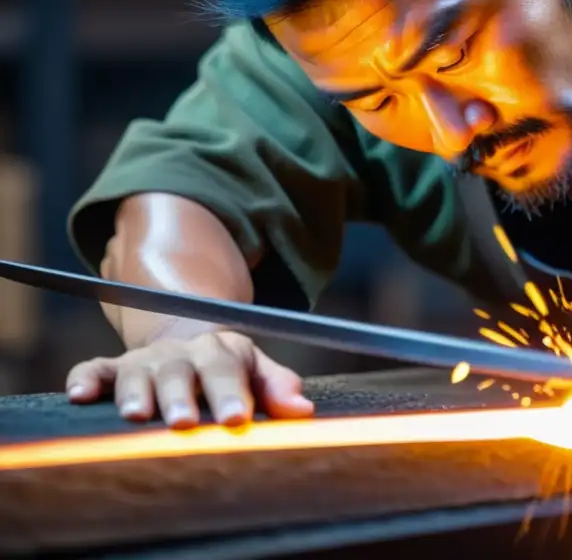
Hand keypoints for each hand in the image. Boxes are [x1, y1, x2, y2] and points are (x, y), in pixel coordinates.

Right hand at [65, 331, 314, 427]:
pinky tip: (79, 395)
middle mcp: (180, 353)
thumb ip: (278, 387)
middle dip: (181, 396)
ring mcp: (145, 360)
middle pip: (180, 372)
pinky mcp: (114, 368)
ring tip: (136, 414)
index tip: (236, 418)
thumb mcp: (256, 369)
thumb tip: (302, 409)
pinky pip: (95, 368)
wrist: (190, 340)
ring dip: (136, 392)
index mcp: (219, 351)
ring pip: (136, 373)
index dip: (231, 393)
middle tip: (184, 421)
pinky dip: (85, 378)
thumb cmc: (228, 368)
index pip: (227, 370)